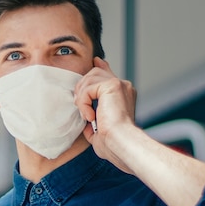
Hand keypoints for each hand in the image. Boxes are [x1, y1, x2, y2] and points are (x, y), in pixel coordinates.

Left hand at [73, 57, 137, 173]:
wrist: (121, 143)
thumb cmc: (113, 143)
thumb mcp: (99, 130)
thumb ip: (94, 121)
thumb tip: (87, 122)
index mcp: (122, 95)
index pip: (109, 74)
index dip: (100, 67)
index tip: (94, 61)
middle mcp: (123, 86)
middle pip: (94, 72)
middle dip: (82, 88)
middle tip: (80, 108)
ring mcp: (119, 84)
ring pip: (90, 77)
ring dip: (82, 97)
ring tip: (86, 115)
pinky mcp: (112, 86)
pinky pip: (88, 88)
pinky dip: (84, 103)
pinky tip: (90, 116)